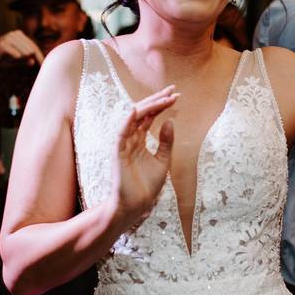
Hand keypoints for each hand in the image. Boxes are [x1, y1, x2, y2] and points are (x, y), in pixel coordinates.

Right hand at [0, 30, 44, 73]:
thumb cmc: (0, 59)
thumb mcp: (15, 60)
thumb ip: (24, 60)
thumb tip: (33, 61)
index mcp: (18, 35)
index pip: (33, 46)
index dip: (40, 56)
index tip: (44, 65)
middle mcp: (14, 34)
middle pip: (32, 49)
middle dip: (35, 59)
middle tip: (38, 67)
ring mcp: (8, 38)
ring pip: (26, 52)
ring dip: (23, 60)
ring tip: (15, 61)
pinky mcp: (3, 45)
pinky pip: (17, 55)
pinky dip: (17, 59)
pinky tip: (13, 59)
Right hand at [108, 86, 178, 229]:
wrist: (137, 205)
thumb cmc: (147, 186)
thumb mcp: (163, 161)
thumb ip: (166, 142)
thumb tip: (170, 121)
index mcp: (140, 140)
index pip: (150, 117)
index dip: (162, 105)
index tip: (176, 95)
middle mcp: (131, 139)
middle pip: (142, 113)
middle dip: (157, 100)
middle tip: (172, 90)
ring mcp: (123, 144)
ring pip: (134, 119)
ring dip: (148, 107)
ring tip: (164, 98)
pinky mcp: (117, 152)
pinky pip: (121, 133)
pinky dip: (127, 121)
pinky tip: (136, 110)